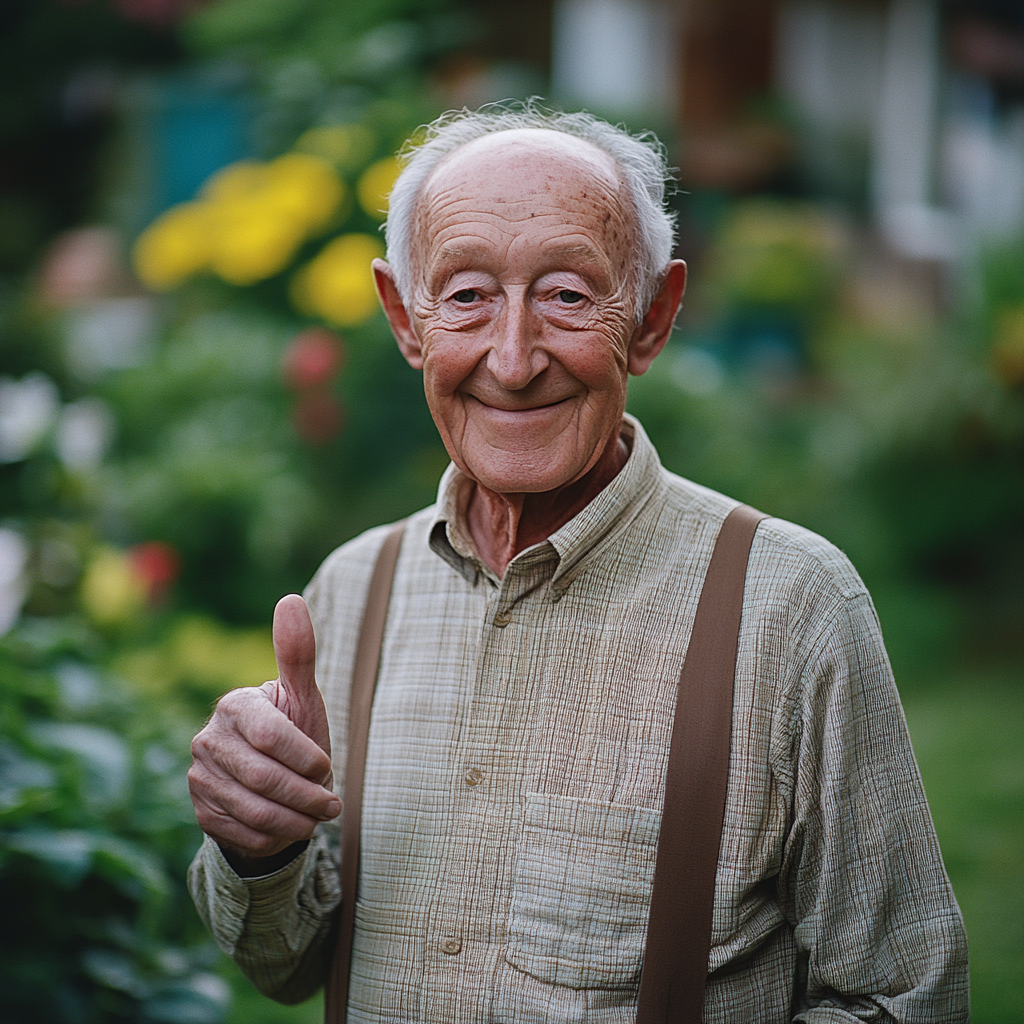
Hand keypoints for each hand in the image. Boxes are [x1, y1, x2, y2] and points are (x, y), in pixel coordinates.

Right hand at [188, 594, 341, 871]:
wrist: (274, 782)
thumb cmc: (295, 731)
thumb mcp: (303, 696)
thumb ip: (297, 652)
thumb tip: (290, 599)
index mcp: (234, 706)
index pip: (270, 736)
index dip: (306, 757)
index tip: (327, 767)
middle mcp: (207, 740)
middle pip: (263, 778)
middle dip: (306, 796)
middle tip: (333, 805)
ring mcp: (199, 778)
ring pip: (253, 811)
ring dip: (296, 820)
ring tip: (317, 817)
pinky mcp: (201, 812)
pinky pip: (242, 834)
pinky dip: (274, 837)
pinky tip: (290, 826)